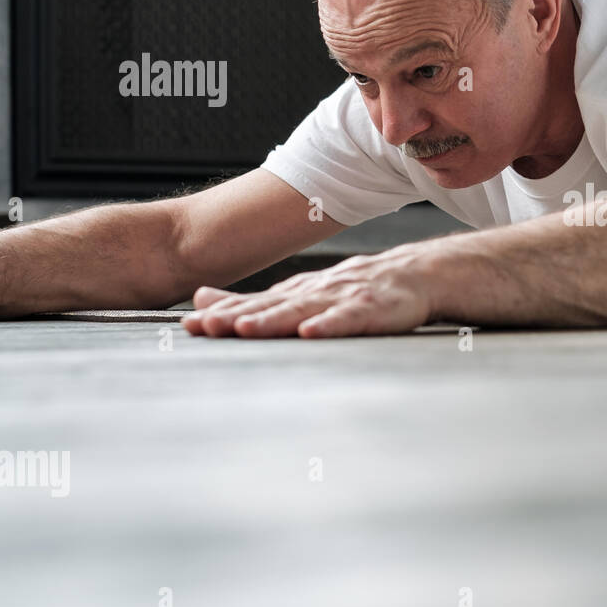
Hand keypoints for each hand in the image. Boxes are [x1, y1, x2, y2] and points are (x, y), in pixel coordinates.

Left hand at [181, 251, 432, 337]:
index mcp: (296, 293)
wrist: (417, 275)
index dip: (222, 314)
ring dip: (274, 319)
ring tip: (246, 328)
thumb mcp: (300, 293)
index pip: (253, 304)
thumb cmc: (358, 290)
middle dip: (238, 317)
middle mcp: (314, 292)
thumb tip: (201, 300)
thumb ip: (253, 301)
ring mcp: (343, 298)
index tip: (189, 326)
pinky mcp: (373, 308)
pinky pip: (349, 318)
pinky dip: (330, 324)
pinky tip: (311, 331)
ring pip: (304, 310)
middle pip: (271, 307)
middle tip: (205, 326)